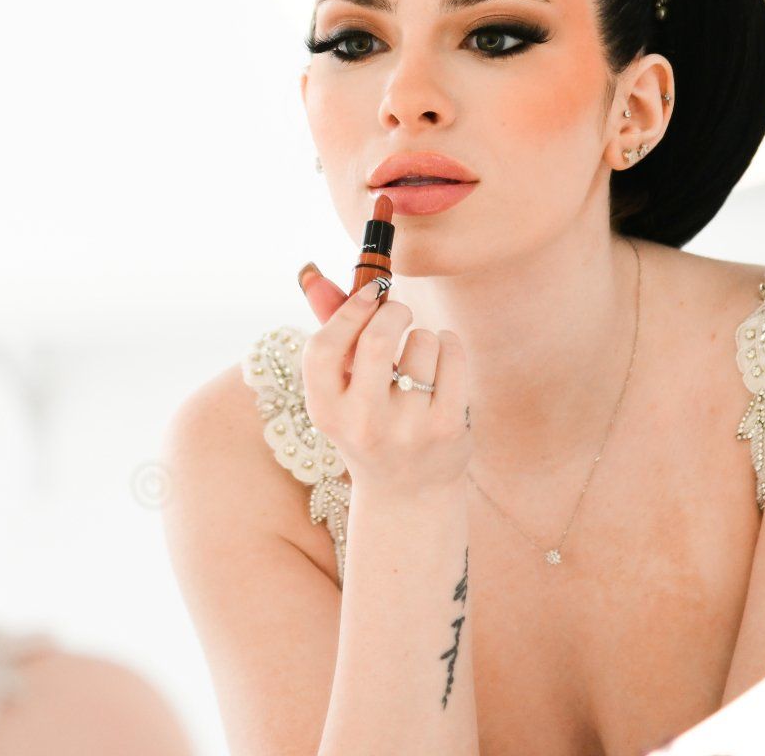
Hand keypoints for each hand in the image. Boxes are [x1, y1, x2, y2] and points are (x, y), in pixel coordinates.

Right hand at [297, 266, 470, 497]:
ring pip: (422, 341)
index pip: (323, 348)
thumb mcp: (340, 387)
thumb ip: (329, 327)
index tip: (370, 295)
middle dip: (392, 311)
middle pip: (375, 339)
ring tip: (418, 359)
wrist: (409, 492)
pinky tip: (441, 362)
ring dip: (423, 336)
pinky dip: (449, 344)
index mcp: (326, 411)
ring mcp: (408, 429)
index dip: (347, 311)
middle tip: (398, 311)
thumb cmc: (369, 421)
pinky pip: (453, 354)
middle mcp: (363, 424)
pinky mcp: (448, 428)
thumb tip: (312, 272)